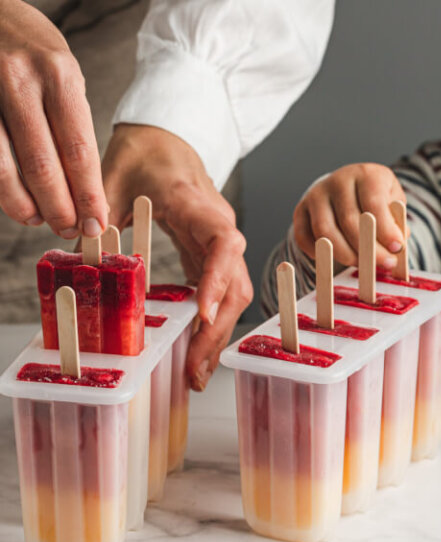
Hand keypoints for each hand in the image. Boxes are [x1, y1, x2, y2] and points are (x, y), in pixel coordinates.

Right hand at [0, 0, 106, 237]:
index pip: (79, 151)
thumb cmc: (32, 48)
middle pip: (42, 165)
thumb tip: (84, 189)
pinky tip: (15, 200)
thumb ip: (73, 125)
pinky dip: (2, 186)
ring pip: (4, 166)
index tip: (97, 223)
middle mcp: (19, 80)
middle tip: (70, 229)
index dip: (88, 195)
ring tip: (39, 220)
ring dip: (24, 204)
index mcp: (58, 74)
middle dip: (59, 207)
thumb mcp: (64, 74)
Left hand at [102, 124, 252, 391]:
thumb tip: (79, 245)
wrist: (168, 141)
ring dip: (216, 337)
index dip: (216, 281)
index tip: (202, 315)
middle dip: (216, 330)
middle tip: (194, 370)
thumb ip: (97, 207)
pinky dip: (209, 327)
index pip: (223, 244)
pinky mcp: (211, 260)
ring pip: (233, 297)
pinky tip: (194, 351)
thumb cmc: (145, 153)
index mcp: (198, 207)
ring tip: (196, 374)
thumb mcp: (112, 174)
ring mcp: (219, 248)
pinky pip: (219, 296)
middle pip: (234, 286)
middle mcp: (219, 231)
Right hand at [293, 163, 407, 266]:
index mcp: (365, 174)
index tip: (396, 248)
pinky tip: (334, 260)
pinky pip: (304, 238)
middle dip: (368, 249)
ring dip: (346, 255)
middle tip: (383, 264)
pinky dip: (318, 254)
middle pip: (349, 221)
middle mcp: (338, 180)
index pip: (374, 204)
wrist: (346, 188)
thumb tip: (396, 246)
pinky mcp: (300, 210)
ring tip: (362, 266)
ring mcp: (316, 195)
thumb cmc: (374, 199)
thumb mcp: (393, 203)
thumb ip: (397, 222)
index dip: (385, 229)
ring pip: (325, 232)